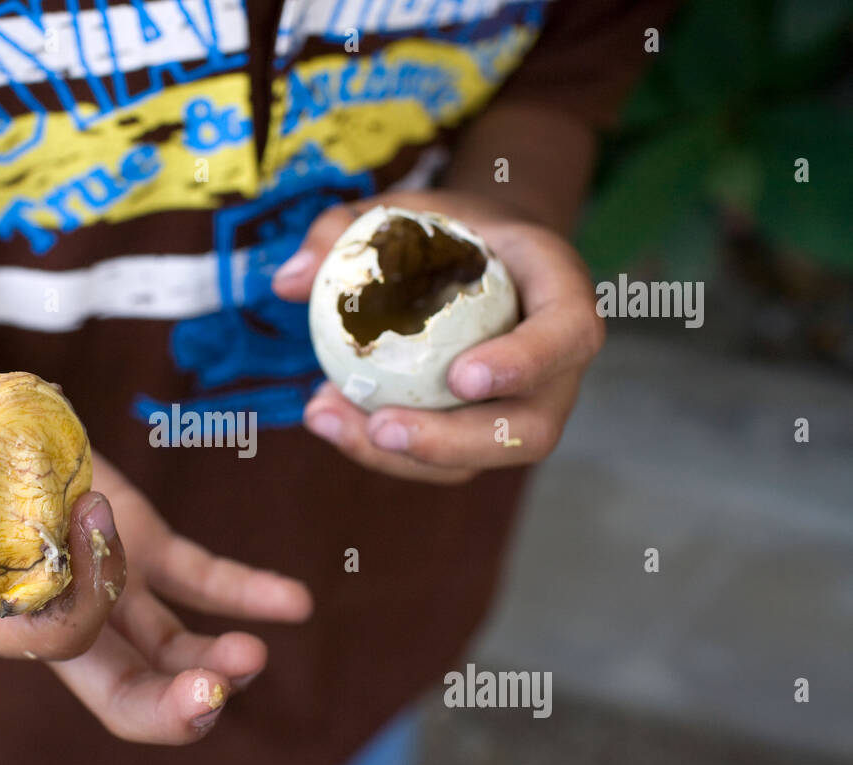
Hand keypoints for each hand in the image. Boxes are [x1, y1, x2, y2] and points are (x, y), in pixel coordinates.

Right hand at [0, 398, 312, 744]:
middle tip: (211, 697)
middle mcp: (55, 620)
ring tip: (255, 654)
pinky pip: (198, 580)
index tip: (90, 512)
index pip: (51, 641)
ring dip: (216, 661)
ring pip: (169, 648)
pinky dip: (244, 592)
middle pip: (119, 690)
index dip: (82, 596)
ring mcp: (104, 585)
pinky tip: (292, 603)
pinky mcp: (136, 545)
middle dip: (169, 707)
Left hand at [271, 191, 604, 482]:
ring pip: (480, 459)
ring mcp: (524, 410)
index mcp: (560, 295)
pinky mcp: (482, 435)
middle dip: (455, 442)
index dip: (525, 363)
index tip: (461, 376)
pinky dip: (381, 448)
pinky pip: (441, 461)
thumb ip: (347, 230)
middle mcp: (556, 368)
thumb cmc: (448, 231)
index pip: (567, 335)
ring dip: (403, 457)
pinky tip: (325, 413)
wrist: (480, 257)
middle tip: (381, 427)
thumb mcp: (405, 211)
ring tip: (327, 418)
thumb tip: (289, 281)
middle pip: (530, 429)